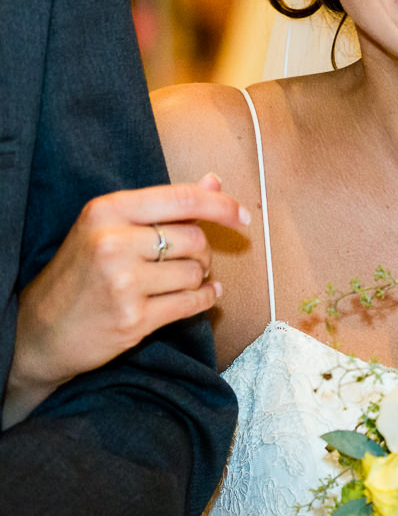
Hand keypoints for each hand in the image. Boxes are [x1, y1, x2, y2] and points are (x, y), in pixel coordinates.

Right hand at [4, 175, 249, 426]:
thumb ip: (164, 205)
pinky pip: (193, 303)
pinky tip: (201, 296)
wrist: (37, 333)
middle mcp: (113, 243)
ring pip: (196, 273)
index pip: (182, 199)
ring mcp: (122, 283)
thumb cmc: (80, 274)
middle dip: (202, 252)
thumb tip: (214, 182)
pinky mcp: (133, 319)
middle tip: (191, 261)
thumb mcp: (110, 227)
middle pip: (195, 239)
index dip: (221, 206)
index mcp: (107, 211)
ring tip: (181, 281)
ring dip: (200, 278)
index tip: (241, 216)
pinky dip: (205, 299)